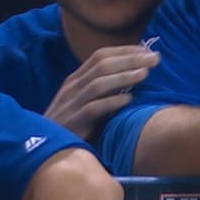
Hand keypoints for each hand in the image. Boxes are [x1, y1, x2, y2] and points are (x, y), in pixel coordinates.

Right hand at [44, 45, 158, 141]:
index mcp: (76, 79)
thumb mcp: (86, 101)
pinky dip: (111, 102)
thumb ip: (104, 89)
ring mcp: (71, 104)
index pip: (101, 55)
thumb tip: (136, 75)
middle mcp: (73, 87)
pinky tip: (129, 100)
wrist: (44, 149)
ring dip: (123, 77)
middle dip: (130, 59)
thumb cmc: (72, 125)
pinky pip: (93, 109)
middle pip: (102, 64)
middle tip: (154, 58)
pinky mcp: (73, 123)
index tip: (148, 50)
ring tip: (145, 74)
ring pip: (98, 83)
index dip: (125, 50)